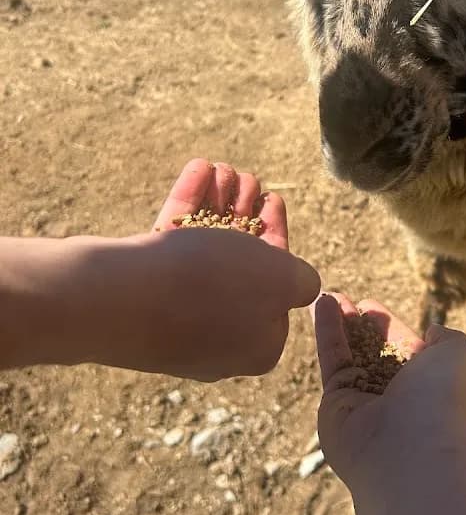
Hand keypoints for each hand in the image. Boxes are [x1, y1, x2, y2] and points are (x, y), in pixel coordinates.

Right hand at [66, 159, 319, 379]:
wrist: (115, 298)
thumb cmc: (210, 287)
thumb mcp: (279, 280)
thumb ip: (301, 280)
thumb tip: (302, 285)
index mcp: (258, 346)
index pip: (278, 291)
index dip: (277, 240)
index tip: (274, 202)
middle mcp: (219, 340)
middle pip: (240, 268)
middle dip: (245, 216)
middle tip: (248, 179)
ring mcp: (176, 321)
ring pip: (205, 255)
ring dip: (219, 206)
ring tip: (224, 168)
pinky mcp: (142, 300)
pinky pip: (172, 251)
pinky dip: (188, 209)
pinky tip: (198, 169)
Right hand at [313, 293, 465, 493]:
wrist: (412, 446)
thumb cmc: (444, 396)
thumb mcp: (461, 354)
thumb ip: (448, 339)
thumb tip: (432, 333)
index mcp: (434, 388)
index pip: (408, 350)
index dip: (391, 327)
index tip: (372, 306)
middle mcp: (400, 398)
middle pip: (377, 353)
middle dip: (363, 326)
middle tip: (349, 301)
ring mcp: (367, 403)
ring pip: (351, 356)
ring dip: (341, 324)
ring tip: (329, 295)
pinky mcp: (337, 404)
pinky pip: (333, 361)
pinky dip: (327, 332)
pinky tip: (322, 303)